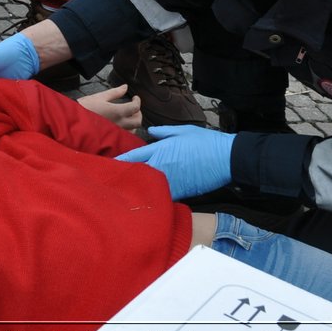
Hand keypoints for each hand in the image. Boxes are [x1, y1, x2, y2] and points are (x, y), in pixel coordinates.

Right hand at [79, 84, 142, 131]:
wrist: (73, 121)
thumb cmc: (85, 107)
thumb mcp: (100, 96)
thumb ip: (115, 92)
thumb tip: (125, 87)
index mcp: (117, 111)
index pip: (135, 108)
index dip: (137, 101)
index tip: (135, 97)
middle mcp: (119, 124)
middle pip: (137, 121)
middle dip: (138, 113)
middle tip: (133, 108)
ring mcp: (116, 132)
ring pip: (133, 130)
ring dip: (133, 123)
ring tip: (128, 116)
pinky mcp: (111, 138)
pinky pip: (124, 136)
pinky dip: (127, 130)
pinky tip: (121, 125)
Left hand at [116, 124, 234, 199]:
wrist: (225, 158)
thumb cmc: (204, 142)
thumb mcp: (183, 131)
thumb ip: (163, 132)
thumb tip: (150, 131)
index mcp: (160, 149)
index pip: (133, 157)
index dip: (119, 161)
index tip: (106, 166)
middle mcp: (162, 166)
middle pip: (137, 174)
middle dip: (125, 178)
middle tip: (113, 182)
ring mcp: (171, 181)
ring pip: (148, 187)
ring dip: (139, 189)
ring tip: (127, 193)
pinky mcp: (181, 192)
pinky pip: (163, 195)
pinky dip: (156, 197)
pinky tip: (150, 200)